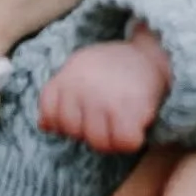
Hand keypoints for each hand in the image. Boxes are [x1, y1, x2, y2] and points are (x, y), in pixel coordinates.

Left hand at [39, 31, 171, 153]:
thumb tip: (45, 126)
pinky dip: (130, 140)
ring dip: (111, 138)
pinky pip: (123, 143)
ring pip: (99, 143)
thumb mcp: (80, 69)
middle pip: (73, 133)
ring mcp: (104, 100)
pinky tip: (134, 125)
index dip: (64, 121)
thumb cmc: (113, 67)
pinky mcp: (130, 109)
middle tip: (106, 114)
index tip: (82, 111)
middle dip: (89, 130)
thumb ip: (59, 95)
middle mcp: (82, 88)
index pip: (49, 117)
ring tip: (121, 120)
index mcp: (67, 77)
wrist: (150, 53)